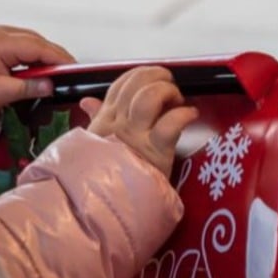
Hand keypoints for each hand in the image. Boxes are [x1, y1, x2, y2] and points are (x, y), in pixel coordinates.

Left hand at [0, 25, 75, 116]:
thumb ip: (25, 88)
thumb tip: (50, 86)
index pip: (37, 47)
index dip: (58, 58)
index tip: (75, 69)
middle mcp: (1, 32)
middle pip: (38, 41)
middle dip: (56, 57)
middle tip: (72, 75)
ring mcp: (1, 32)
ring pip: (34, 41)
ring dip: (47, 56)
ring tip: (59, 73)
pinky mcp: (1, 38)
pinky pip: (26, 43)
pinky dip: (37, 54)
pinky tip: (42, 68)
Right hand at [81, 66, 198, 176]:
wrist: (110, 203)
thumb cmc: (107, 174)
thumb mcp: (96, 143)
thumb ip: (95, 118)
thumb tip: (87, 101)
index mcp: (106, 118)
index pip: (121, 84)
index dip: (140, 74)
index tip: (153, 79)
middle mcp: (119, 121)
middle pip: (137, 83)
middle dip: (157, 76)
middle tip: (170, 86)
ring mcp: (137, 135)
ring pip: (150, 96)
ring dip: (168, 91)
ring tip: (178, 100)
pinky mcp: (156, 150)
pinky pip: (171, 122)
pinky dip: (185, 114)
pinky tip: (190, 115)